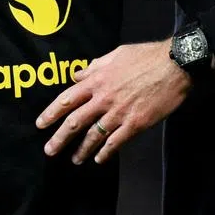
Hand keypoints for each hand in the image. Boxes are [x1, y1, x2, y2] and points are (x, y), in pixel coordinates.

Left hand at [35, 40, 190, 164]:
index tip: (41, 124)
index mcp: (97, 80)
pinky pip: (116, 142)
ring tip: (74, 160)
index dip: (51, 113)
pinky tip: (100, 159)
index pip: (67, 99)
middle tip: (49, 150)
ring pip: (94, 135)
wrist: (174, 65)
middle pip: (75, 122)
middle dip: (60, 138)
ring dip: (82, 150)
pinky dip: (106, 152)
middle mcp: (104, 98)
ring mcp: (119, 113)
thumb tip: (77, 75)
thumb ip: (94, 66)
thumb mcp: (116, 54)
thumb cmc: (146, 56)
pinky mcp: (135, 123)